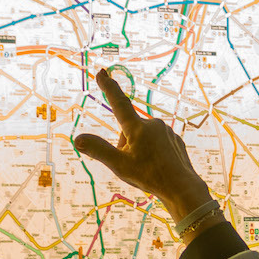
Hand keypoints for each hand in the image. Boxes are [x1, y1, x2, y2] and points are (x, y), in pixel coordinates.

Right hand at [73, 68, 212, 218]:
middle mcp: (152, 124)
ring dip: (139, 149)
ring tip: (147, 168)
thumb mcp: (119, 165)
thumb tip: (77, 138)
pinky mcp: (174, 140)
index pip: (118, 103)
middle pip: (128, 130)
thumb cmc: (149, 176)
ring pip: (143, 138)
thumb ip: (98, 150)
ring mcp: (165, 131)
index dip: (108, 87)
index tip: (101, 72)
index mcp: (137, 127)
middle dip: (125, 144)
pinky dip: (152, 153)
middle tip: (133, 165)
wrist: (181, 187)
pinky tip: (158, 167)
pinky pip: (157, 143)